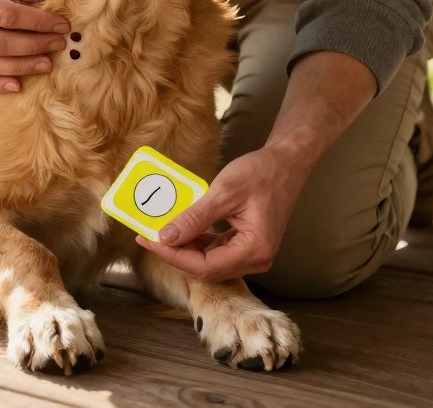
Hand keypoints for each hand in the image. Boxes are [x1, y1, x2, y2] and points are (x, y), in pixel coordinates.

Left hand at [135, 146, 308, 281]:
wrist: (286, 163)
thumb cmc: (261, 173)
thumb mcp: (224, 192)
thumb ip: (195, 218)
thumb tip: (165, 238)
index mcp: (255, 249)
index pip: (205, 266)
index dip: (173, 255)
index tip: (147, 240)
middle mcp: (257, 259)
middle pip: (206, 269)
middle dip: (174, 254)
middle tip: (146, 237)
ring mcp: (253, 254)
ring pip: (209, 262)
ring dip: (183, 249)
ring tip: (158, 232)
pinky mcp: (247, 246)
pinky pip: (216, 252)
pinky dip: (196, 243)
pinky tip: (179, 229)